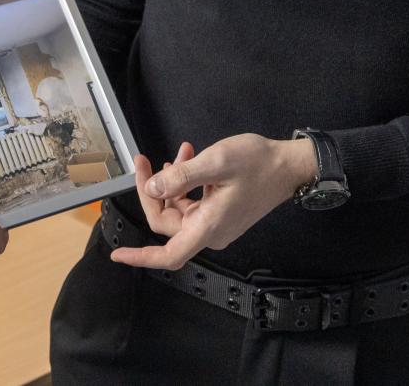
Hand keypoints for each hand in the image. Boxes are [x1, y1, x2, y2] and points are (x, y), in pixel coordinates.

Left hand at [109, 133, 316, 271]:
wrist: (290, 165)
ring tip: (177, 153)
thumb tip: (152, 187)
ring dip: (170, 183)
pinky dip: (184, 183)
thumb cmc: (259, 164)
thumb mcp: (216, 162)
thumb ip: (181, 176)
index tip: (118, 254)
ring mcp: (216, 223)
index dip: (142, 257)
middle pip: (166, 222)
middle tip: (145, 161)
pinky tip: (186, 160)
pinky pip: (191, 203)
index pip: (169, 255)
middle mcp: (210, 231)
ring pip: (178, 209)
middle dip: (152, 191)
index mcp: (208, 227)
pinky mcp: (220, 213)